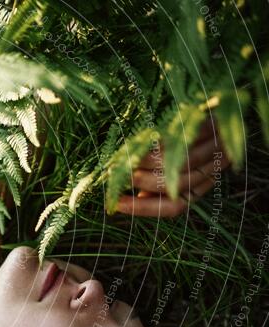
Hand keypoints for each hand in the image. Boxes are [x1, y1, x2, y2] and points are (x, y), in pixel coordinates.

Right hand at [115, 118, 230, 217]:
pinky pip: (186, 138)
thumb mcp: (168, 168)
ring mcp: (214, 149)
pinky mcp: (213, 125)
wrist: (222, 106)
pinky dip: (161, 142)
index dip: (143, 208)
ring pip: (180, 163)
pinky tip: (143, 140)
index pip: (172, 207)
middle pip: (175, 186)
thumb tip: (122, 198)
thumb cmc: (183, 140)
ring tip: (126, 157)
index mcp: (197, 187)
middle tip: (117, 174)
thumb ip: (151, 185)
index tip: (116, 204)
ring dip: (148, 161)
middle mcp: (209, 172)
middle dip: (142, 181)